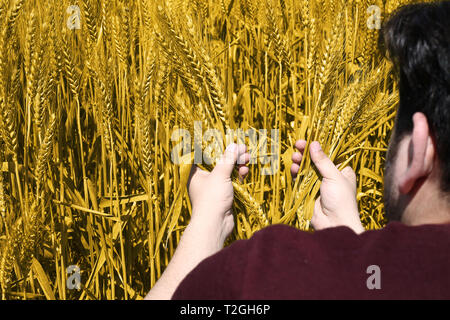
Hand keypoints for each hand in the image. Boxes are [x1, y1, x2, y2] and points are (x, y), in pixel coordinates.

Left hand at [145, 144, 249, 299]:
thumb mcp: (220, 175)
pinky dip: (238, 176)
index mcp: (196, 172)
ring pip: (226, 171)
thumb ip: (227, 159)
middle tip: (244, 149)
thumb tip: (234, 145)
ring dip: (237, 164)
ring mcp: (213, 187)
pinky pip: (231, 181)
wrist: (214, 224)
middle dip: (232, 156)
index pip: (204, 154)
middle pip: (218, 162)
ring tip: (247, 159)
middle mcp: (203, 178)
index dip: (216, 146)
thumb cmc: (212, 198)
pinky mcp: (223, 194)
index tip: (227, 140)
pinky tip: (244, 171)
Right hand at [291, 140, 364, 233]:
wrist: (334, 224)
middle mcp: (330, 175)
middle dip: (305, 153)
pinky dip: (296, 174)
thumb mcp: (334, 176)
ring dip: (300, 162)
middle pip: (315, 160)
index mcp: (342, 170)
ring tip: (294, 158)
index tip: (306, 140)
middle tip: (297, 146)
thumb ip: (323, 160)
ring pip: (306, 169)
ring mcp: (318, 184)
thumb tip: (314, 144)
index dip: (317, 146)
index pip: (329, 153)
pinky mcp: (308, 192)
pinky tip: (293, 169)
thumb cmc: (341, 200)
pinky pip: (300, 180)